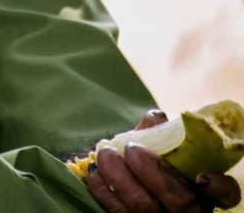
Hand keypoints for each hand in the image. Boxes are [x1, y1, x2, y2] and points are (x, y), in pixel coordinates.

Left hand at [86, 110, 241, 212]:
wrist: (126, 187)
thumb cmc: (148, 164)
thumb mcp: (159, 151)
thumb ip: (159, 135)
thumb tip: (155, 117)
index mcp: (203, 192)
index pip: (226, 194)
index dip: (218, 187)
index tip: (201, 176)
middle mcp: (187, 212)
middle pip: (180, 200)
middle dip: (153, 172)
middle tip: (132, 148)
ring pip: (143, 206)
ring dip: (120, 175)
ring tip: (105, 153)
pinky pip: (116, 210)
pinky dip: (102, 187)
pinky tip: (95, 170)